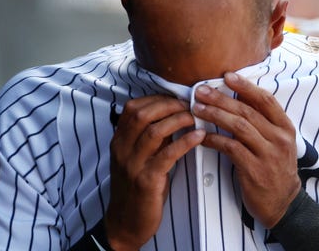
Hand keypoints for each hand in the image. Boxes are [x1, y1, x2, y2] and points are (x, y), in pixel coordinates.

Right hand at [105, 95, 204, 250]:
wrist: (126, 222)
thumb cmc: (137, 188)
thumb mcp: (138, 158)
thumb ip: (151, 138)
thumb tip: (173, 116)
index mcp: (119, 141)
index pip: (134, 108)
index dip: (157, 99)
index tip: (177, 97)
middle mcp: (122, 149)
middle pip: (142, 114)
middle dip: (169, 105)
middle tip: (189, 104)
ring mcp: (132, 164)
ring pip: (154, 131)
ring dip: (179, 120)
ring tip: (196, 117)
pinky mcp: (146, 180)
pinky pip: (167, 155)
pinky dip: (185, 142)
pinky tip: (199, 136)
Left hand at [192, 72, 300, 227]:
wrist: (282, 202)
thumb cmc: (274, 167)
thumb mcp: (277, 142)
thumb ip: (262, 121)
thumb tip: (239, 95)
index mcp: (285, 128)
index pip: (266, 100)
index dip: (246, 86)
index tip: (227, 76)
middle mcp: (279, 139)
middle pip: (248, 112)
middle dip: (222, 99)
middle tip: (201, 91)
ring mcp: (268, 155)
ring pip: (239, 127)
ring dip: (215, 115)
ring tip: (197, 108)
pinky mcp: (254, 170)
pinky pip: (231, 148)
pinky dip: (214, 140)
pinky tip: (201, 136)